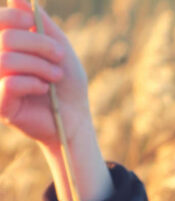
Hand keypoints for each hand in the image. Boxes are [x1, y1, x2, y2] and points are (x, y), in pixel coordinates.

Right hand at [0, 0, 111, 200]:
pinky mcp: (2, 106)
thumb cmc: (66, 83)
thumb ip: (39, 23)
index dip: (12, 16)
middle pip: (6, 38)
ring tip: (56, 76)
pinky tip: (44, 88)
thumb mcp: (58, 46)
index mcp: (6, 46)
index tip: (32, 21)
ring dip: (38, 65)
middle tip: (59, 56)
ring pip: (6, 59)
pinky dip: (31, 82)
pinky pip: (9, 84)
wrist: (76, 119)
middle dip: (38, 44)